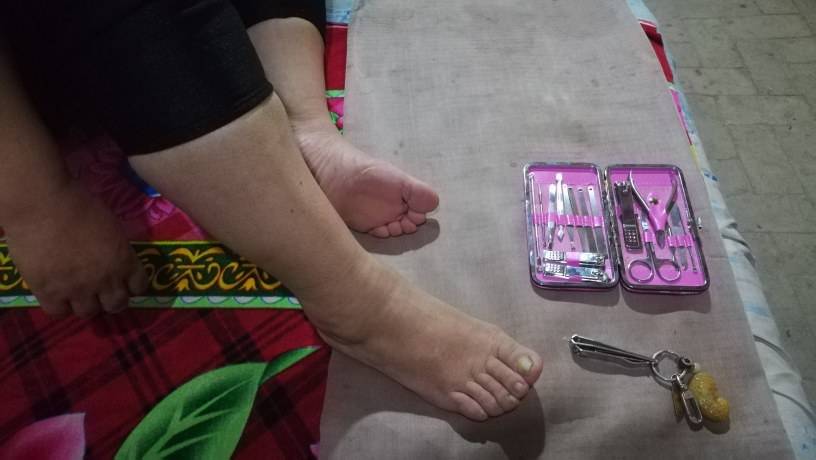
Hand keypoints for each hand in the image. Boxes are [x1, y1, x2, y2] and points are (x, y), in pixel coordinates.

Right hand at [3, 180, 147, 316]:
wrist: (45, 205)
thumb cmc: (80, 204)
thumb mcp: (112, 226)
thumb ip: (116, 248)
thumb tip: (112, 257)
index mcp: (125, 261)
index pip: (139, 287)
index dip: (131, 287)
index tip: (124, 284)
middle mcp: (106, 280)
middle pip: (116, 305)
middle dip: (111, 300)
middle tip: (101, 293)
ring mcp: (78, 289)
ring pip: (88, 313)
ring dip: (85, 304)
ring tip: (76, 294)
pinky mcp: (50, 292)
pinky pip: (59, 312)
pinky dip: (59, 306)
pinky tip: (56, 295)